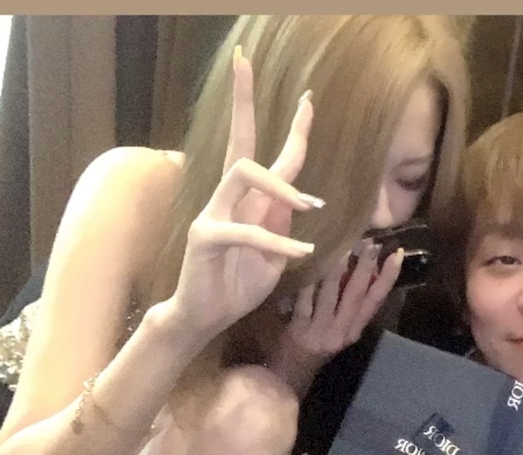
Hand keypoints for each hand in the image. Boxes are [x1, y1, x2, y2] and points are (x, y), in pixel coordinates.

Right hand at [166, 49, 321, 341]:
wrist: (206, 316)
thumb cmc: (238, 284)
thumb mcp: (274, 253)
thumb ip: (282, 223)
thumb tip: (301, 199)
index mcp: (250, 201)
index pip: (272, 157)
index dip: (292, 130)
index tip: (308, 100)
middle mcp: (229, 198)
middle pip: (238, 140)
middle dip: (244, 101)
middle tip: (246, 62)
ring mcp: (213, 213)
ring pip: (243, 173)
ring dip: (281, 186)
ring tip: (310, 205)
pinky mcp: (206, 237)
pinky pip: (247, 231)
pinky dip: (278, 243)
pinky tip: (301, 253)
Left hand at [269, 241, 404, 396]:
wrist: (289, 374)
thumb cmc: (315, 344)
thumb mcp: (339, 328)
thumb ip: (348, 304)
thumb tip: (362, 268)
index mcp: (355, 329)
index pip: (376, 300)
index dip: (388, 277)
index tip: (397, 254)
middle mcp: (342, 330)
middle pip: (357, 294)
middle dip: (365, 267)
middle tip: (370, 242)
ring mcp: (321, 330)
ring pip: (332, 293)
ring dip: (337, 268)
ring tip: (342, 246)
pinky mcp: (299, 330)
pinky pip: (305, 300)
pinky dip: (308, 282)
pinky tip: (309, 264)